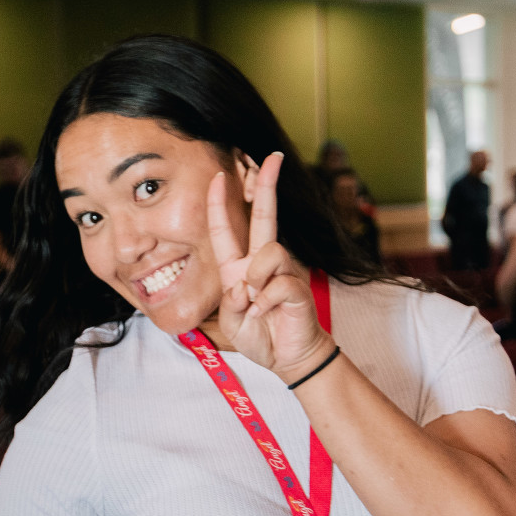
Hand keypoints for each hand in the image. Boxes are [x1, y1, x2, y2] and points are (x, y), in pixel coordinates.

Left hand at [207, 153, 333, 381]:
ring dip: (256, 280)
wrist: (287, 358)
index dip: (219, 204)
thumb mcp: (231, 323)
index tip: (217, 176)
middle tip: (273, 157)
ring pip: (269, 251)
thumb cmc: (259, 336)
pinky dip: (266, 301)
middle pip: (265, 216)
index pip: (226, 231)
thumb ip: (231, 303)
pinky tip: (267, 313)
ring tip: (255, 305)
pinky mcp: (297, 285)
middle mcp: (261, 263)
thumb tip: (245, 284)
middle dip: (268, 185)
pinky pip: (278, 282)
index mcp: (239, 268)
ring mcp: (282, 272)